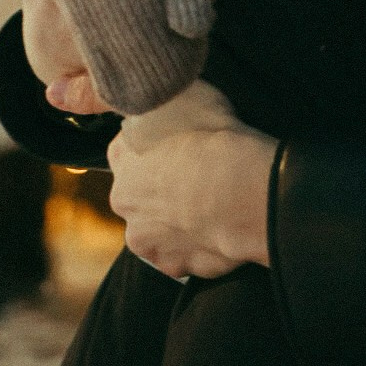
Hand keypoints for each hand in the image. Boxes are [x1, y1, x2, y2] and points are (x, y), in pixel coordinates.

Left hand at [108, 80, 276, 278]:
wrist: (242, 191)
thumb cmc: (215, 138)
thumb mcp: (183, 96)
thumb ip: (158, 104)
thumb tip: (148, 96)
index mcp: (123, 163)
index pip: (124, 150)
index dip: (151, 144)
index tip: (175, 142)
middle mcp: (127, 207)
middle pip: (139, 193)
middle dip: (160, 187)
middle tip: (197, 174)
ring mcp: (150, 244)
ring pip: (158, 228)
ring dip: (176, 219)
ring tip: (211, 203)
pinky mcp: (176, 268)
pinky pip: (184, 252)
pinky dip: (197, 242)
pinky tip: (218, 225)